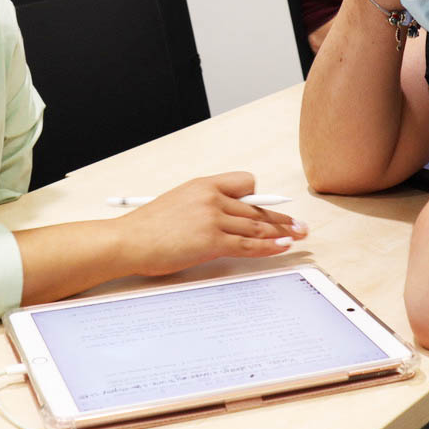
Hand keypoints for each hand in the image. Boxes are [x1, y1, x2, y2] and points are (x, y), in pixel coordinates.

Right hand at [112, 171, 307, 276]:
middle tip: (299, 224)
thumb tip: (226, 219)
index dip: (259, 196)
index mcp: (203, 184)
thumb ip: (203, 206)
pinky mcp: (212, 240)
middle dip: (281, 218)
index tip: (273, 206)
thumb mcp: (177, 203)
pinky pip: (248, 243)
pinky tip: (281, 246)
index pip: (244, 182)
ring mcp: (213, 218)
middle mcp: (211, 197)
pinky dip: (269, 246)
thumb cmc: (147, 228)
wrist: (129, 241)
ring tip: (297, 236)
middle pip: (256, 206)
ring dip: (281, 232)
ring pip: (256, 225)